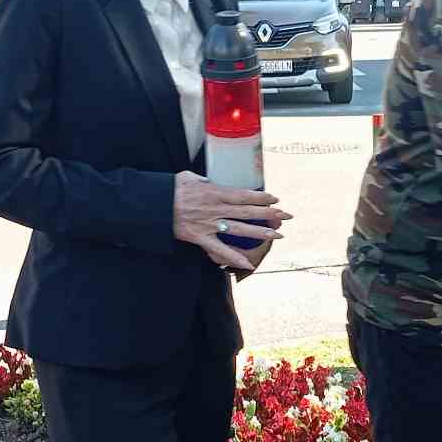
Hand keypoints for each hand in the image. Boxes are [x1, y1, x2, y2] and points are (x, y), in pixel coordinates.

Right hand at [173, 171, 288, 273]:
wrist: (154, 205)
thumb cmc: (170, 189)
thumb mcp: (189, 178)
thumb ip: (203, 180)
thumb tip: (209, 181)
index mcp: (215, 192)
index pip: (244, 195)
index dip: (261, 198)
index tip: (275, 199)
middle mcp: (216, 209)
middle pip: (247, 211)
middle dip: (269, 214)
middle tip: (287, 215)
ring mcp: (209, 224)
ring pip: (239, 229)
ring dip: (259, 232)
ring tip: (277, 235)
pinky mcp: (200, 238)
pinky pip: (219, 250)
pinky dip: (234, 257)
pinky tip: (248, 264)